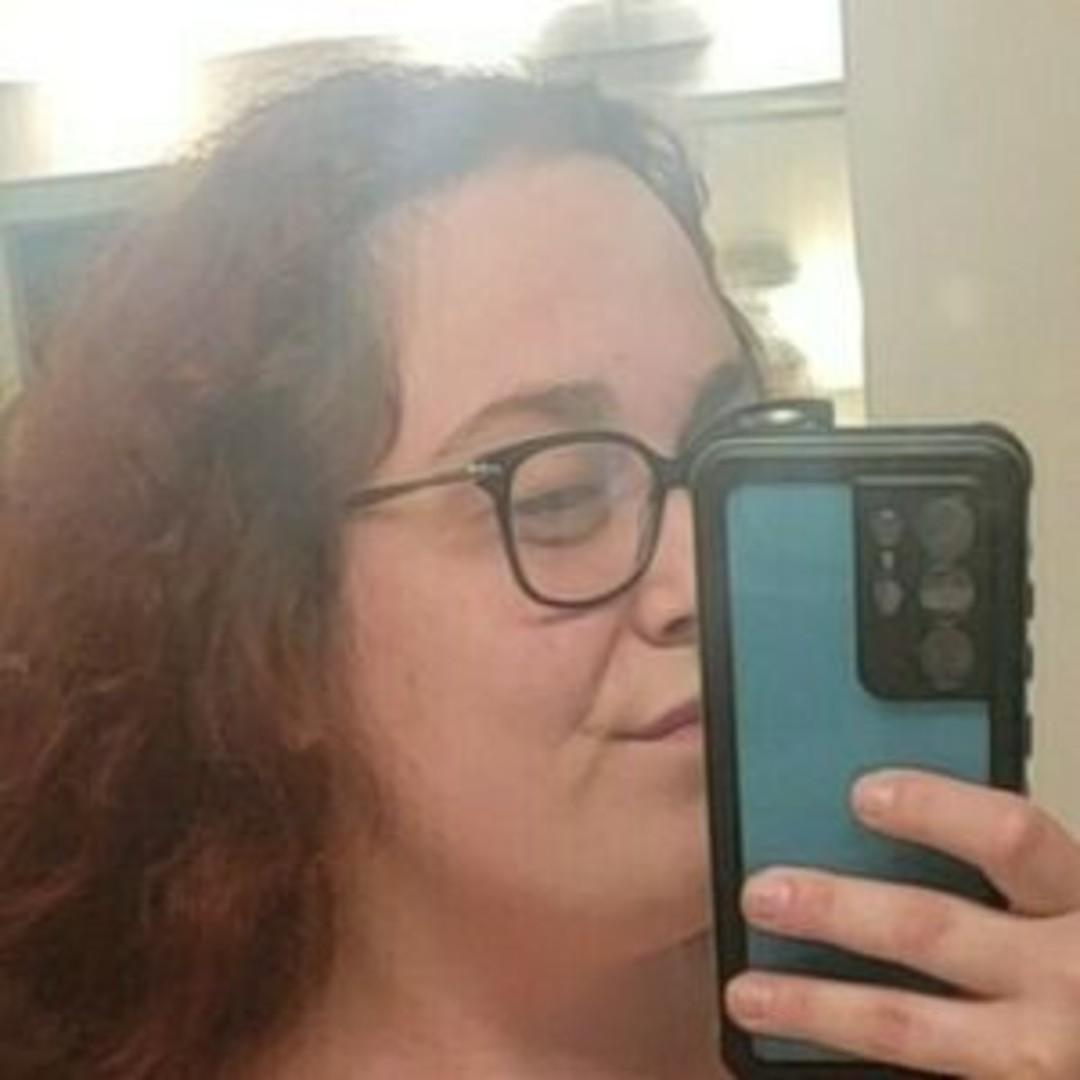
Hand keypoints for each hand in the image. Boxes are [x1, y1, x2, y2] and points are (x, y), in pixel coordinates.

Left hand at [723, 769, 1079, 1077]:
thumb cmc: (1079, 966)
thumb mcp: (1060, 902)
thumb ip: (998, 868)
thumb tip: (867, 806)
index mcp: (1076, 898)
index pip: (1009, 836)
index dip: (934, 811)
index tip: (861, 794)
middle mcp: (1068, 976)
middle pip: (931, 927)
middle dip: (835, 909)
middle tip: (761, 893)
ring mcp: (1044, 1057)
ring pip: (906, 1025)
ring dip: (816, 1007)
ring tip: (746, 994)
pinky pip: (920, 1079)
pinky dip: (846, 1067)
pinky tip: (796, 1058)